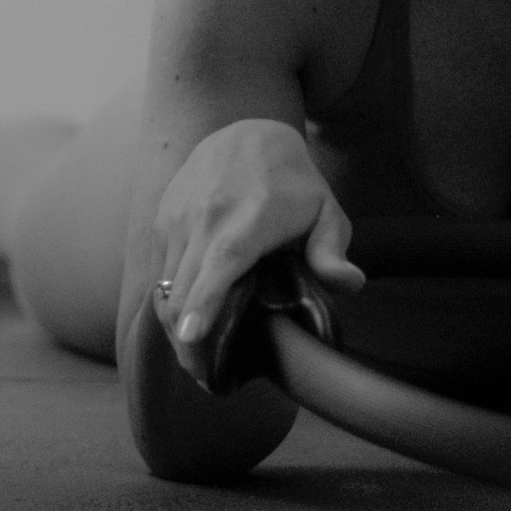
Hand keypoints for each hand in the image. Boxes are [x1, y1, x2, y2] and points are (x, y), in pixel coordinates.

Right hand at [151, 119, 363, 382]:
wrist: (245, 133)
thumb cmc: (293, 181)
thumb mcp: (326, 210)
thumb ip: (333, 250)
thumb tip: (350, 285)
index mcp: (250, 217)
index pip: (221, 261)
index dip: (204, 301)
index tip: (191, 337)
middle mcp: (206, 216)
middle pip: (185, 286)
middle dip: (188, 338)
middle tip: (205, 377)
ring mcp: (178, 218)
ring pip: (166, 284)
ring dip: (177, 326)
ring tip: (196, 361)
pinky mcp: (163, 222)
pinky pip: (160, 272)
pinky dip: (170, 303)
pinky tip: (187, 327)